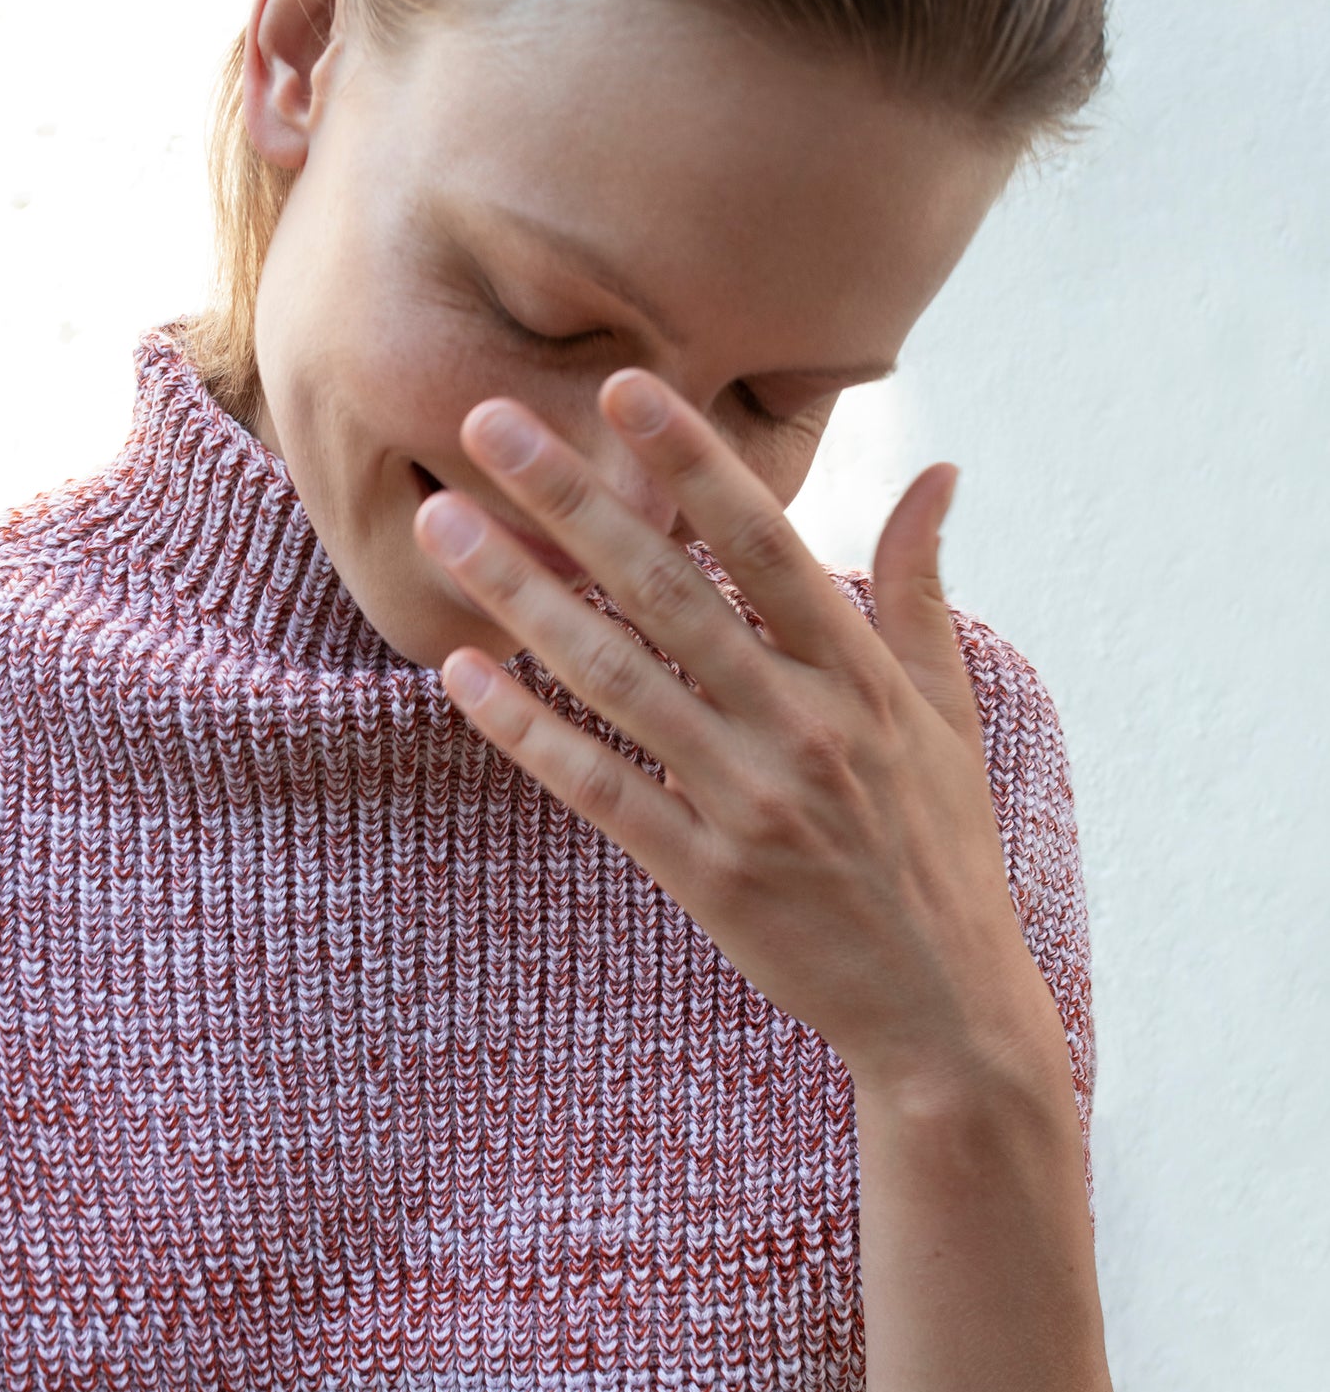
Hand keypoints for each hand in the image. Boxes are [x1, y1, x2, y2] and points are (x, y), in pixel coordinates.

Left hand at [413, 372, 1060, 1095]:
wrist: (943, 1006)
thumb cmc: (942, 845)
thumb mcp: (947, 711)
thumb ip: (919, 587)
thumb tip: (938, 471)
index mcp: (860, 676)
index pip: (767, 544)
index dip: (695, 463)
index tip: (625, 386)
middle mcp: (805, 726)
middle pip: (669, 593)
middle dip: (574, 500)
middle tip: (488, 422)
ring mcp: (751, 802)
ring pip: (617, 681)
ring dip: (522, 597)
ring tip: (444, 526)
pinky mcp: (707, 875)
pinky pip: (602, 789)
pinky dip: (530, 731)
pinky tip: (463, 673)